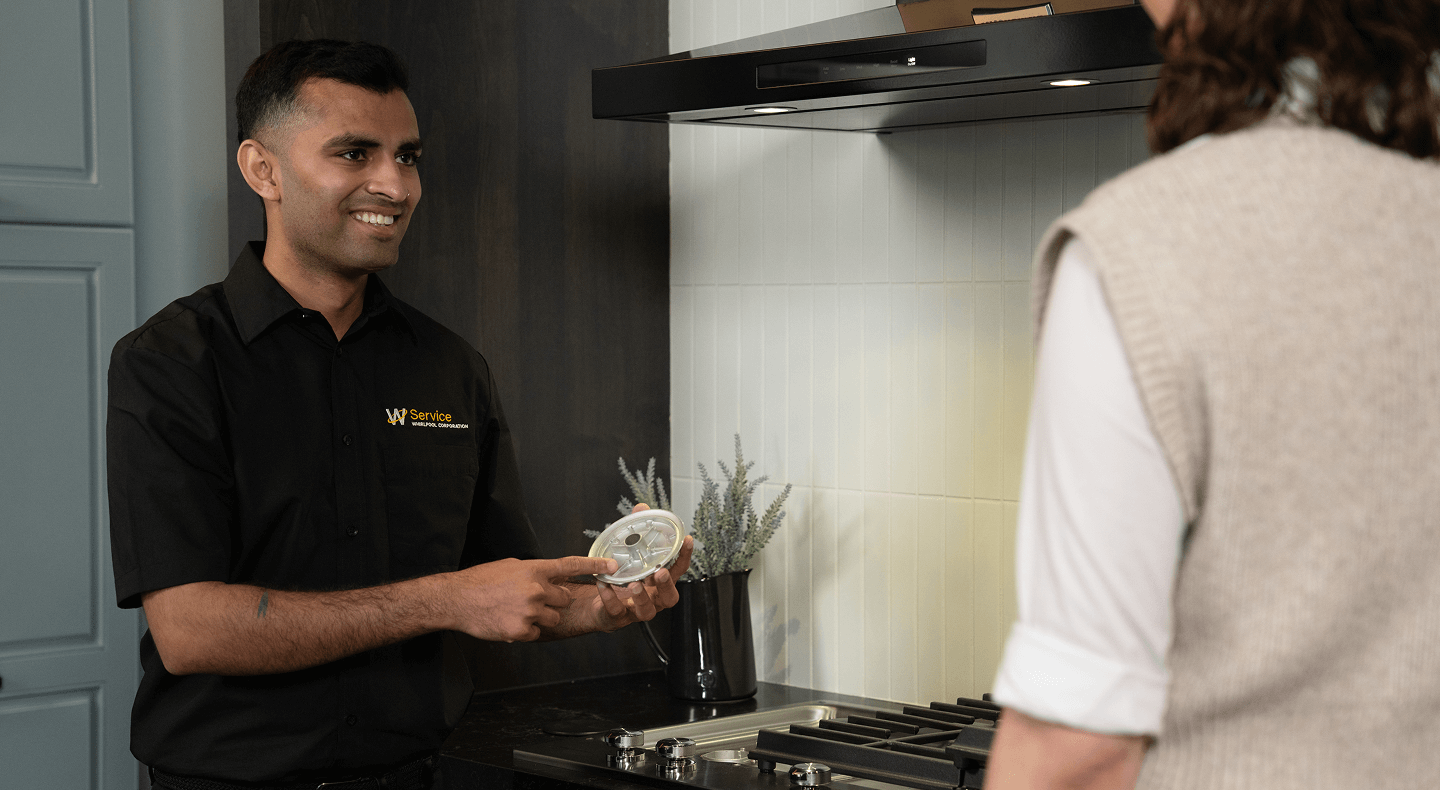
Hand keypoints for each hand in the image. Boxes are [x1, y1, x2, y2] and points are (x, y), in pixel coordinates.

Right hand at [445, 555, 616, 641]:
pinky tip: (508, 621)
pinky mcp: (522, 630)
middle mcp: (536, 589)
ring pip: (553, 618)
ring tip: (517, 611)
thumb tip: (548, 577)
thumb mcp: (511, 567)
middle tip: (531, 600)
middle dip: (552, 602)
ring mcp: (530, 611)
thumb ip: (534, 572)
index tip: (612, 566)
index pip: (571, 565)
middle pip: (564, 599)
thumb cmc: (481, 581)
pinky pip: (536, 633)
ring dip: (541, 618)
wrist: (457, 599)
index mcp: (535, 570)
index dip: (595, 565)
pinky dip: (525, 630)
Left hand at [592, 503, 693, 628]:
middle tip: (660, 572)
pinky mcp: (616, 617)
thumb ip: (637, 531)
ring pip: (646, 611)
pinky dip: (610, 597)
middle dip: (666, 585)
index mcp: (658, 582)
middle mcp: (652, 598)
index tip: (686, 540)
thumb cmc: (620, 578)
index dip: (684, 556)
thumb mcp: (630, 552)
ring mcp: (635, 610)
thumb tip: (642, 508)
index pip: (678, 570)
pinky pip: (616, 610)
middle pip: (669, 597)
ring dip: (642, 597)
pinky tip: (604, 584)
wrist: (598, 604)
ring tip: (634, 584)